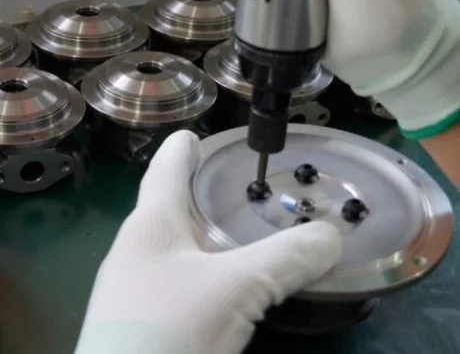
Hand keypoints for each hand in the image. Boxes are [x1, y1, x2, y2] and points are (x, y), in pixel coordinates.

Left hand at [74, 131, 341, 353]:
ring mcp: (131, 291)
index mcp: (150, 226)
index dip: (183, 148)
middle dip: (200, 198)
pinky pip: (177, 285)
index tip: (193, 133)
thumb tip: (331, 235)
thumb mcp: (237, 289)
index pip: (166, 169)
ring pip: (174, 251)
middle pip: (169, 210)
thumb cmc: (169, 329)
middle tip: (237, 188)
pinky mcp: (138, 325)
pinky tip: (222, 291)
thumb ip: (285, 259)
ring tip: (237, 238)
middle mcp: (134, 251)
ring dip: (203, 241)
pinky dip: (204, 277)